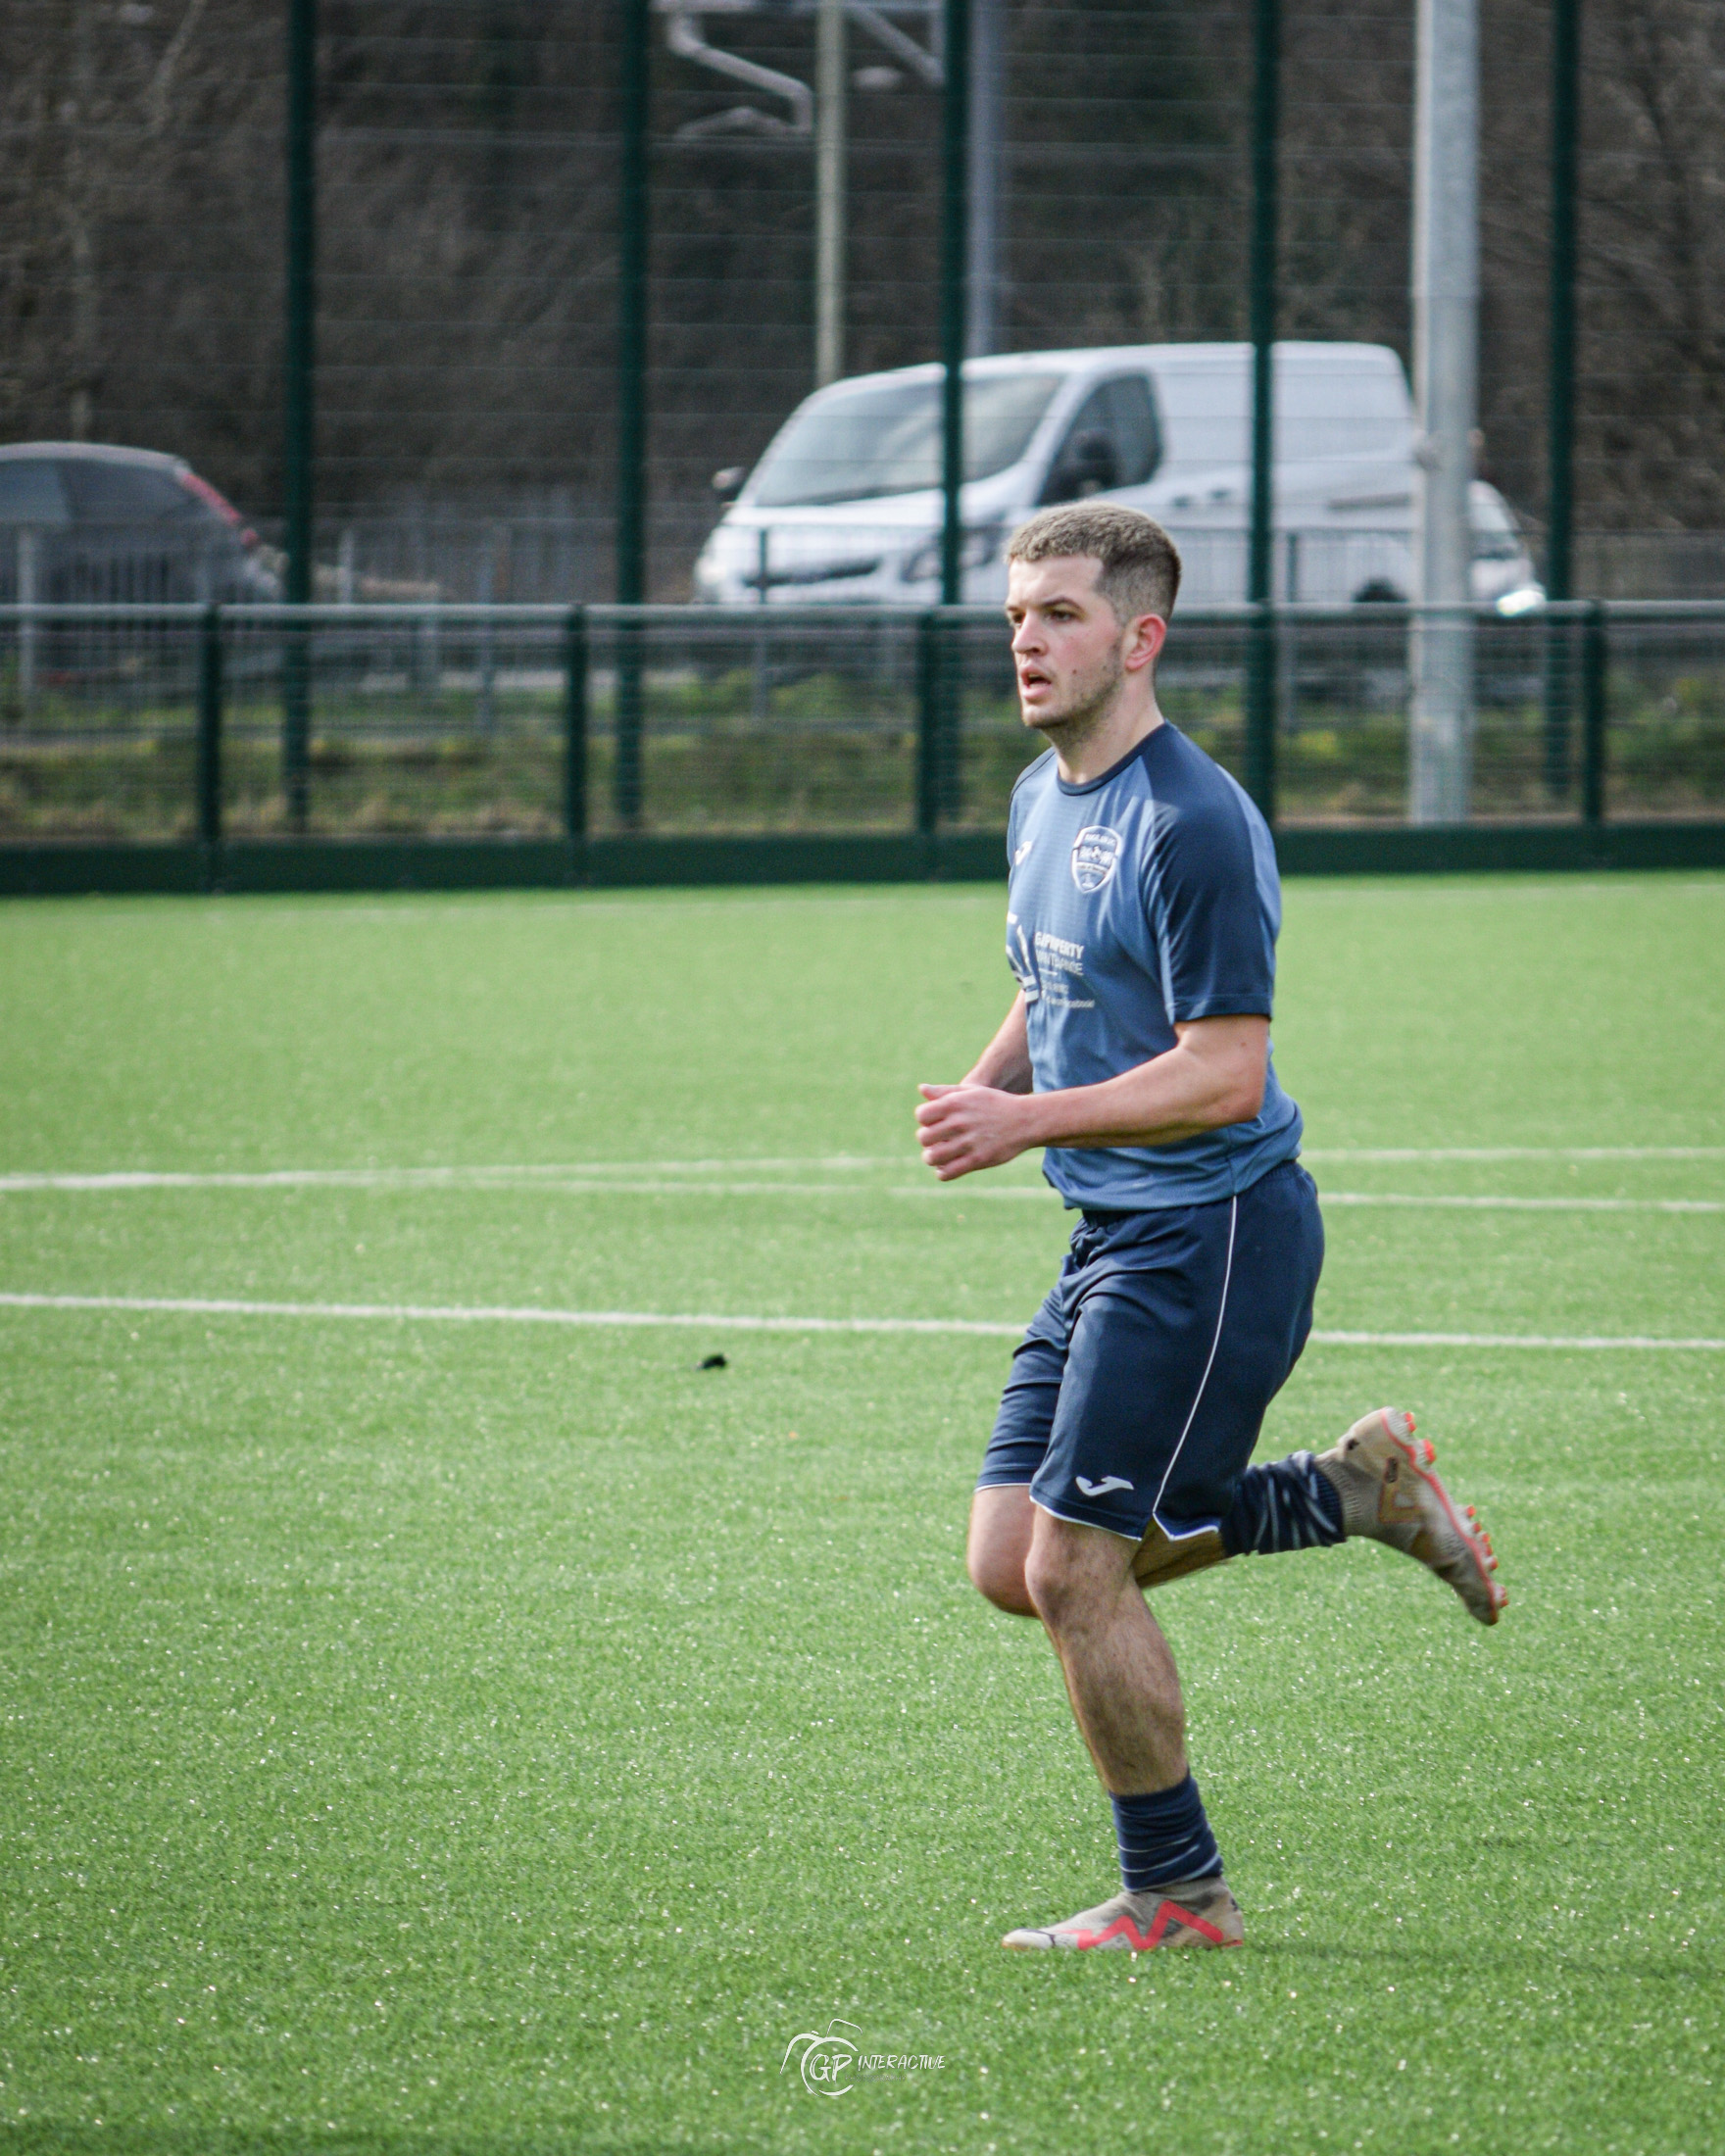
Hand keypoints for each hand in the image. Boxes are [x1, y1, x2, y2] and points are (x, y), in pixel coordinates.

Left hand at [916, 1081, 1035, 1181]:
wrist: (1025, 1120)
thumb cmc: (994, 1104)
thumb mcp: (971, 1092)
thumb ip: (944, 1091)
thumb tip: (921, 1089)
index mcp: (955, 1103)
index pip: (921, 1115)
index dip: (925, 1120)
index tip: (934, 1123)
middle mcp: (959, 1122)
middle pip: (924, 1137)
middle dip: (927, 1140)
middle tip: (935, 1141)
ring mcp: (968, 1142)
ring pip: (932, 1157)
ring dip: (931, 1158)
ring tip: (937, 1156)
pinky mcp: (977, 1160)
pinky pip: (947, 1172)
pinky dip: (942, 1172)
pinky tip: (947, 1166)